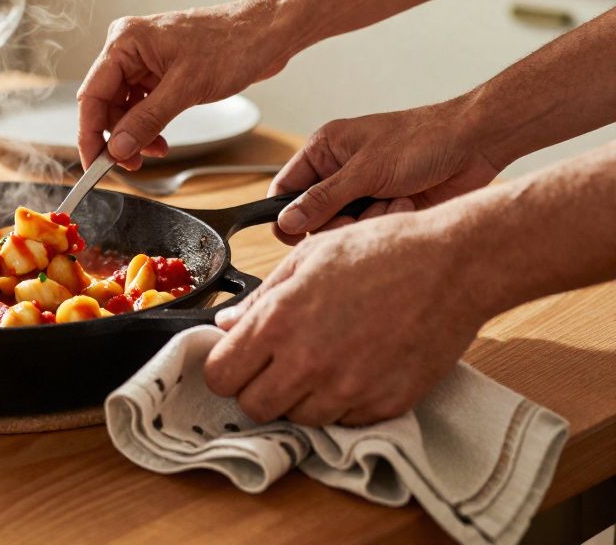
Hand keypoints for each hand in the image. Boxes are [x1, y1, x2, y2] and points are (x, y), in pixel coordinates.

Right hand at [77, 0, 293, 169]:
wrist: (268, 33)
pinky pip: (142, 104)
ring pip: (124, 108)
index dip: (91, 134)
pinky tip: (161, 139)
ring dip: (135, 134)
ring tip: (155, 151)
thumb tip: (118, 147)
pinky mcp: (161, 71)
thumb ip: (147, 120)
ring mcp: (145, 60)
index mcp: (125, 42)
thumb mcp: (186, 88)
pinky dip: (148, 125)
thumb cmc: (233, 43)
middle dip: (117, 137)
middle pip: (106, 104)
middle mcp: (130, 48)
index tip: (95, 164)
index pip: (92, 95)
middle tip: (132, 163)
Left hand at [203, 211, 492, 425]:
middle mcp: (308, 362)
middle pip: (253, 407)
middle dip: (257, 388)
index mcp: (280, 322)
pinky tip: (355, 367)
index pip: (220, 375)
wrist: (452, 266)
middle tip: (276, 365)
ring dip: (300, 397)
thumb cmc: (380, 251)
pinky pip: (343, 421)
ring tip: (322, 361)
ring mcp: (348, 389)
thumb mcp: (308, 258)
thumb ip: (262, 299)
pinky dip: (342, 402)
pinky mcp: (384, 405)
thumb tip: (228, 324)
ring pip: (297, 419)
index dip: (225, 367)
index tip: (237, 358)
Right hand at [271, 99, 501, 243]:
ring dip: (369, 219)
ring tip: (393, 200)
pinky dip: (388, 220)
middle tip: (357, 214)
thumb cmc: (422, 139)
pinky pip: (370, 228)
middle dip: (338, 219)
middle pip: (313, 215)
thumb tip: (286, 222)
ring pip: (343, 226)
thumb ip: (323, 199)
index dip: (286, 213)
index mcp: (325, 150)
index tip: (295, 233)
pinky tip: (407, 203)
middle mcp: (339, 170)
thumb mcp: (366, 170)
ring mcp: (363, 190)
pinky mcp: (385, 206)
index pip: (286, 187)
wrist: (474, 144)